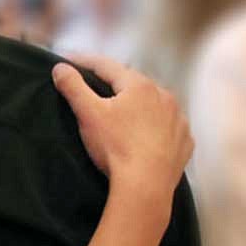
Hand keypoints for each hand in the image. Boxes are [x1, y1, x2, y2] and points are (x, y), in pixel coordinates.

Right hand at [51, 55, 192, 202]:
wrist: (146, 186)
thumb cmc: (116, 147)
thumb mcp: (88, 114)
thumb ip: (73, 87)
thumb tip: (60, 68)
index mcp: (139, 85)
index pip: (106, 66)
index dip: (84, 61)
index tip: (68, 59)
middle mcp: (164, 96)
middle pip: (133, 83)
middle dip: (114, 83)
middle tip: (96, 86)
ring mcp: (178, 119)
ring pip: (155, 104)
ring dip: (139, 104)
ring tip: (124, 113)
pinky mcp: (185, 142)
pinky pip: (169, 127)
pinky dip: (157, 126)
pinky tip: (148, 135)